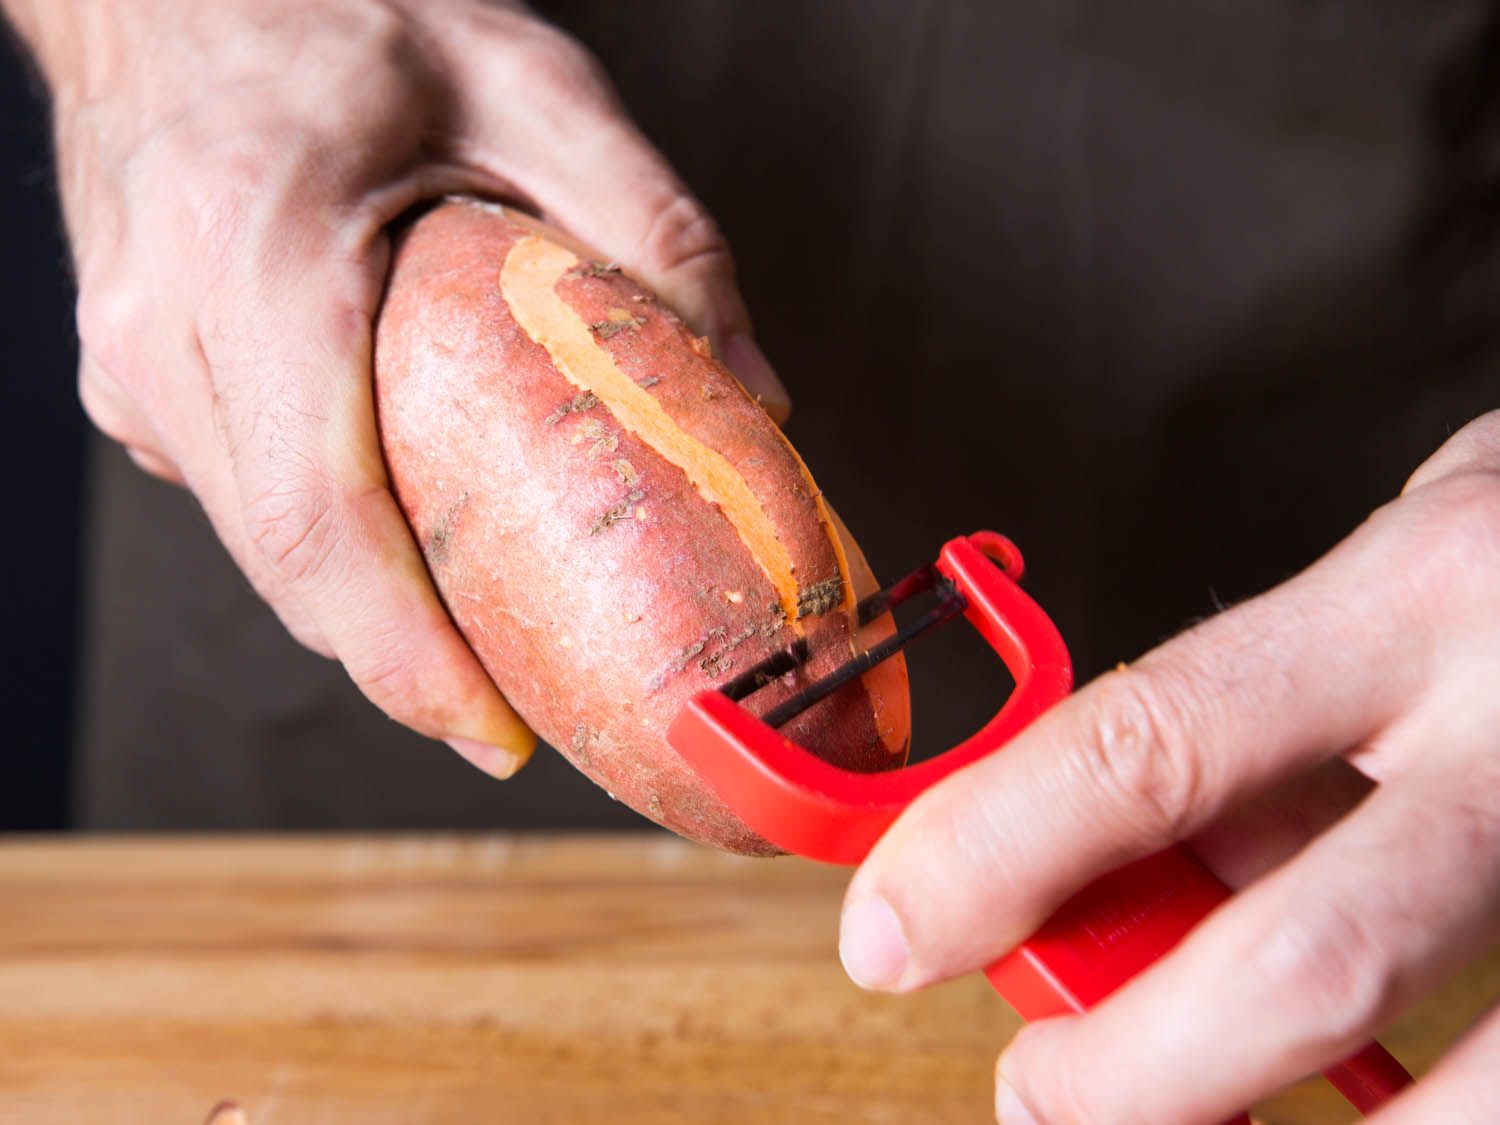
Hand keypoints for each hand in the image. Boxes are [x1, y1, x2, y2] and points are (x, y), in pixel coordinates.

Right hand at [9, 0, 786, 775]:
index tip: (492, 733)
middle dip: (408, 665)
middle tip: (519, 715)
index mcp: (258, 252)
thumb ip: (652, 229)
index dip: (406, 656)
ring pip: (263, 553)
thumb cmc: (336, 12)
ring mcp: (132, 367)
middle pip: (290, 568)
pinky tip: (410, 536)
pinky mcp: (135, 382)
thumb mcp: (527, 82)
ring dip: (374, 615)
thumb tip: (748, 389)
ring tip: (484, 642)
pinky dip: (334, 546)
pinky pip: (245, 502)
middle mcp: (166, 332)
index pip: (321, 520)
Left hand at [840, 411, 1499, 1122]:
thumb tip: (1131, 876)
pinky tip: (1378, 1116)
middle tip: (1037, 1100)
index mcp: (1413, 593)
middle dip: (1134, 1074)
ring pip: (1476, 1092)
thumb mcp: (1390, 579)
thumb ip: (1267, 723)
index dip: (995, 852)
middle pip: (1309, 959)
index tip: (893, 930)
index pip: (1154, 740)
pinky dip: (1429, 1123)